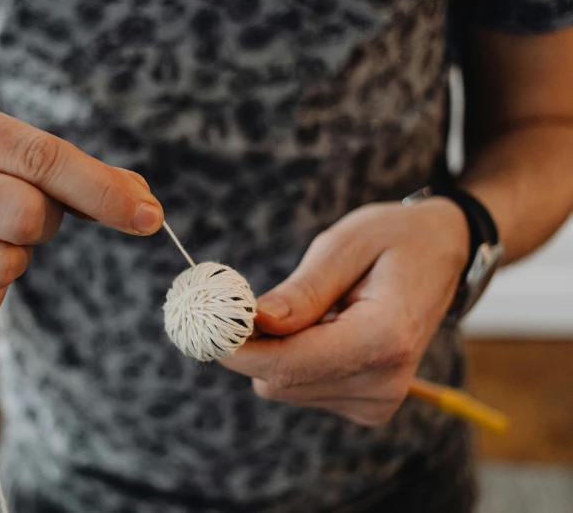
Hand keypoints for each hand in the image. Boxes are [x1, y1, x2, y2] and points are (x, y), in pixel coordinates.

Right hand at [0, 89, 162, 320]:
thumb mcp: (9, 147)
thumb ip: (78, 174)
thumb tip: (147, 209)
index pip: (40, 157)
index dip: (102, 191)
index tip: (148, 216)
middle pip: (26, 215)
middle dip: (45, 221)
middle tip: (22, 213)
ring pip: (4, 264)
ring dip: (16, 257)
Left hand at [219, 199, 469, 425]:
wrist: (442, 255)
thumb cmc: (394, 239)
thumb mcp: (346, 245)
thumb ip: (303, 290)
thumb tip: (258, 322)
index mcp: (385, 339)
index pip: (288, 363)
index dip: (237, 346)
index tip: (203, 321)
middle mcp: (384, 382)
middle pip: (278, 380)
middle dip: (251, 344)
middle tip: (241, 302)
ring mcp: (377, 401)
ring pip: (282, 387)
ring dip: (275, 349)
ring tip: (306, 307)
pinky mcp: (367, 406)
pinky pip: (300, 388)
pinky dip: (293, 358)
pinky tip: (321, 328)